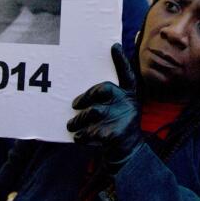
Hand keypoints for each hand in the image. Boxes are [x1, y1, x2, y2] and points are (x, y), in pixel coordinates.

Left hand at [67, 44, 141, 173]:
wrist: (128, 154)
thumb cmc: (117, 127)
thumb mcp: (119, 109)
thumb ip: (107, 99)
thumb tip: (81, 93)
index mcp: (129, 95)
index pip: (127, 74)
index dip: (121, 60)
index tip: (114, 46)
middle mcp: (128, 103)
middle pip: (104, 89)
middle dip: (86, 96)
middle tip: (74, 104)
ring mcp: (123, 118)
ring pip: (93, 112)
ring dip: (78, 120)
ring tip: (70, 125)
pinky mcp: (116, 134)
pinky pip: (91, 131)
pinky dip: (82, 136)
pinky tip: (78, 138)